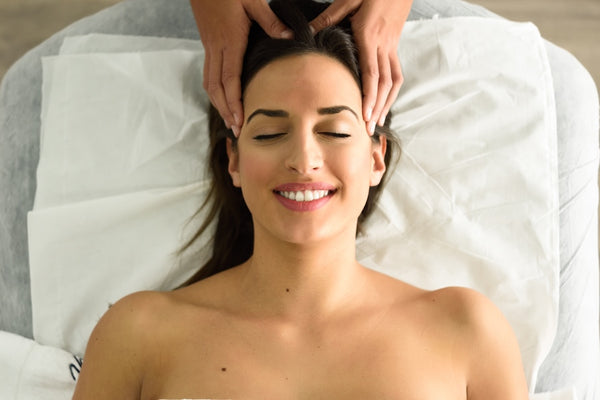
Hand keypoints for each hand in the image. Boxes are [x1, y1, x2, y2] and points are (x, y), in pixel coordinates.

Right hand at [190, 0, 291, 135]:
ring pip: (209, 82)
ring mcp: (210, 46)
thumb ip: (270, 21)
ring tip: (228, 120)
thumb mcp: (252, 1)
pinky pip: (208, 73)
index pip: (230, 79)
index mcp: (229, 40)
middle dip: (225, 111)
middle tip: (235, 130)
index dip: (234, 102)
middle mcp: (216, 48)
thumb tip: (288, 38)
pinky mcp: (208, 43)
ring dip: (218, 103)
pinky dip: (214, 90)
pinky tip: (221, 97)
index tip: (240, 120)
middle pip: (217, 87)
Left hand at [309, 0, 411, 133]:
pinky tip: (386, 102)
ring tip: (378, 122)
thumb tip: (306, 33)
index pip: (371, 72)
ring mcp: (391, 46)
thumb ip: (328, 18)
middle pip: (383, 83)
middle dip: (377, 107)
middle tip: (369, 128)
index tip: (364, 114)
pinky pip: (396, 72)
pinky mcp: (394, 45)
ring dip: (386, 103)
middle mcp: (383, 45)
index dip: (368, 95)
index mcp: (369, 35)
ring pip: (392, 80)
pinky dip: (392, 90)